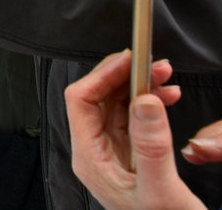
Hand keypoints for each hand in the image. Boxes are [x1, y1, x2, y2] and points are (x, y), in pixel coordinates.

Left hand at [66, 49, 204, 209]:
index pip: (80, 101)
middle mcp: (95, 151)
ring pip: (117, 104)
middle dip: (124, 76)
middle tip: (153, 63)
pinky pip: (134, 117)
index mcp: (89, 158)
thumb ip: (152, 145)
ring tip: (165, 75)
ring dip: (140, 86)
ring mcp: (112, 151)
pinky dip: (150, 103)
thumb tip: (146, 100)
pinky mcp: (131, 153)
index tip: (129, 60)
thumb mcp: (160, 189)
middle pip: (98, 97)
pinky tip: (168, 97)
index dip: (102, 75)